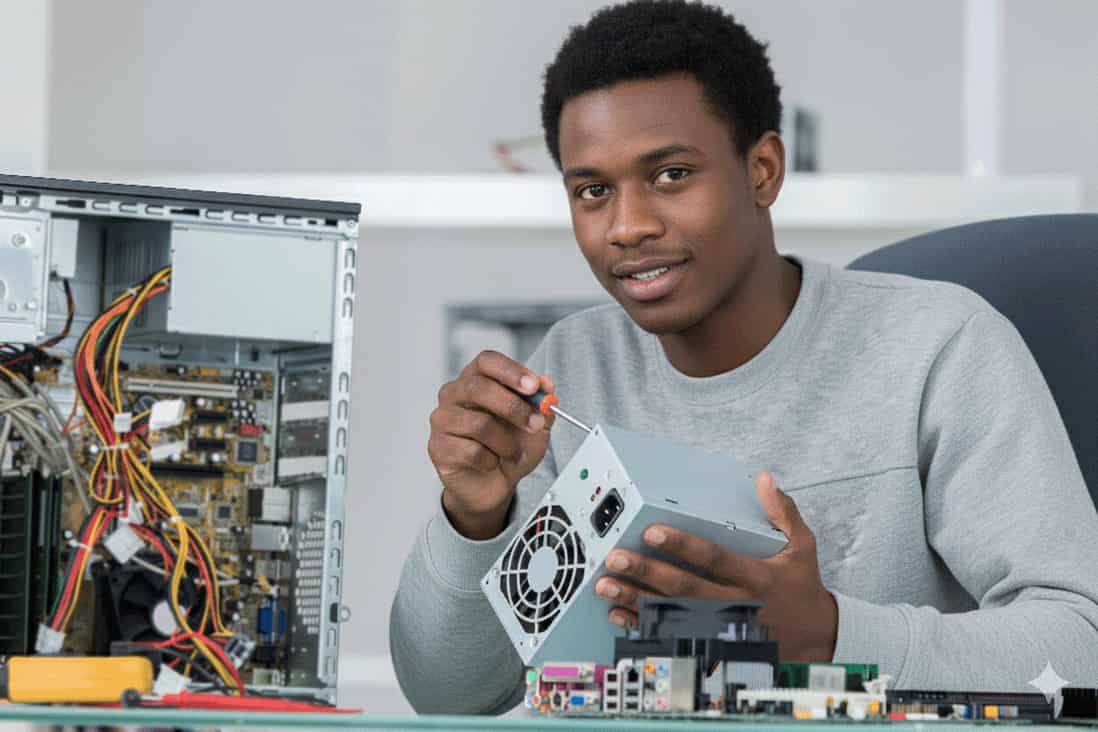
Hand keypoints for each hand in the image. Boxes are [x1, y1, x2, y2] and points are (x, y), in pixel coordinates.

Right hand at [428, 350, 554, 539]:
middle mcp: (454, 394)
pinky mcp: (438, 446)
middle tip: (535, 424)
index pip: (487, 361)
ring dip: (506, 442)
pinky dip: (491, 460)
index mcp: (476, 378)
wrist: (493, 483)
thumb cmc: (509, 446)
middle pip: (479, 388)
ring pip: (478, 424)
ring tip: (511, 451)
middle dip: (514, 407)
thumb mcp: (535, 424)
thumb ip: (541, 403)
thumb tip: (547, 383)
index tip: (534, 386)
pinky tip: (491, 462)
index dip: (511, 371)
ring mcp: (442, 419)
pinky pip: (471, 451)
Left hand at [594, 471, 837, 661]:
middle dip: (647, 572)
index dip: (681, 545)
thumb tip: (765, 480)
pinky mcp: (711, 639)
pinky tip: (619, 614)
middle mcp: (734, 601)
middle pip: (683, 587)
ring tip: (606, 585)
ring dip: (636, 599)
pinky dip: (643, 626)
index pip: (712, 558)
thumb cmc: (801, 585)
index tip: (652, 531)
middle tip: (616, 557)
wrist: (815, 635)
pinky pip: (672, 634)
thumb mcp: (802, 545)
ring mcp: (720, 624)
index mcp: (754, 575)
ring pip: (671, 613)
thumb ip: (782, 511)